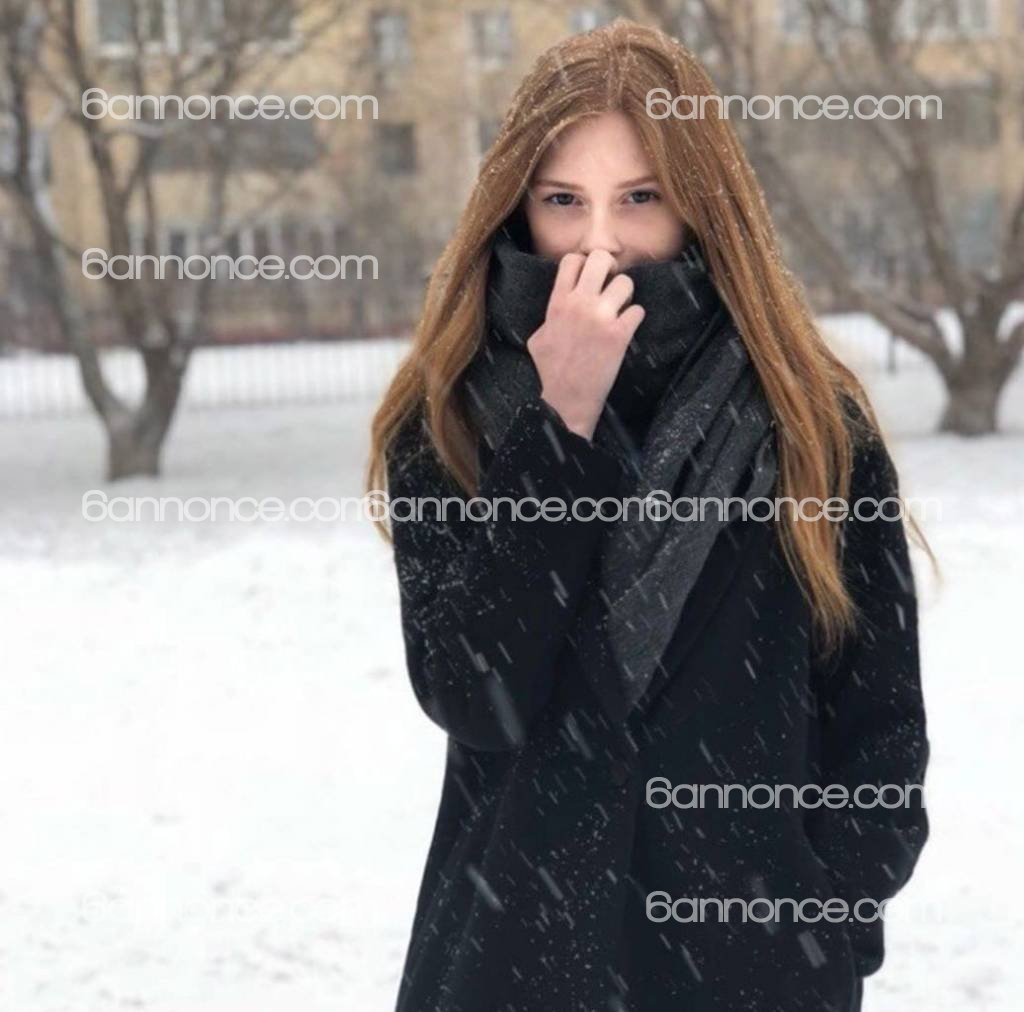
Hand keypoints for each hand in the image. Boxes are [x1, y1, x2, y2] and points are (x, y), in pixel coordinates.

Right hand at [526, 249, 644, 440]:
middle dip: (609, 268)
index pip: (572, 259)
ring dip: (626, 295)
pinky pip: (638, 310)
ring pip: (625, 281)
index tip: (588, 278)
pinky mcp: (620, 334)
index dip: (583, 264)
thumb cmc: (550, 371)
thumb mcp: (537, 339)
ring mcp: (601, 318)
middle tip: (610, 284)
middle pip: (601, 258)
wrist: (567, 400)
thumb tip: (558, 306)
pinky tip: (627, 329)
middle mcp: (579, 304)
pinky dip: (635, 318)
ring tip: (620, 310)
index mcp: (557, 302)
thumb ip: (549, 315)